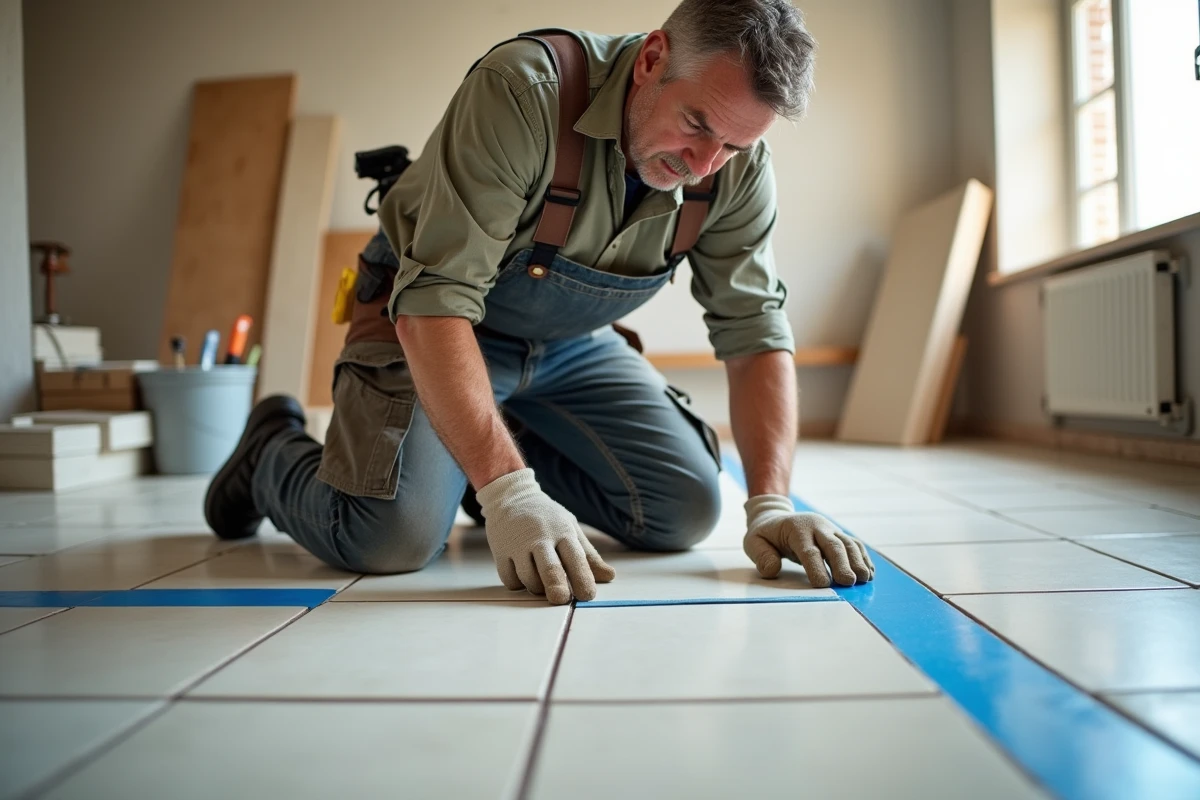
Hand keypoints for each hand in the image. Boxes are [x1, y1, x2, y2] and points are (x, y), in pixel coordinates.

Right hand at [475, 468, 615, 603]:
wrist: (511, 497)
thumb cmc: (546, 517)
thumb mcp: (570, 528)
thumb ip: (588, 555)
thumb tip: (609, 576)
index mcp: (562, 532)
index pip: (575, 557)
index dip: (582, 578)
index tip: (588, 595)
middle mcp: (540, 538)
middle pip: (550, 568)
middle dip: (557, 586)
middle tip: (561, 599)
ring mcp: (518, 545)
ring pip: (528, 578)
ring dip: (537, 588)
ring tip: (542, 583)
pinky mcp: (500, 552)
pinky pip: (510, 580)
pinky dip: (518, 584)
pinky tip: (523, 574)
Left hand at [743, 495, 873, 587]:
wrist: (776, 516)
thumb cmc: (765, 534)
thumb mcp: (754, 542)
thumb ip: (761, 556)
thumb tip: (771, 571)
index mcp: (796, 528)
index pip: (808, 550)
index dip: (816, 567)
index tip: (823, 585)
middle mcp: (817, 526)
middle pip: (834, 545)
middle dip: (842, 564)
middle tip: (849, 582)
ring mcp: (830, 529)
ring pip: (848, 544)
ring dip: (858, 562)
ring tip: (864, 580)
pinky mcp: (838, 534)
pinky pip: (854, 545)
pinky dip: (863, 558)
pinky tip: (868, 573)